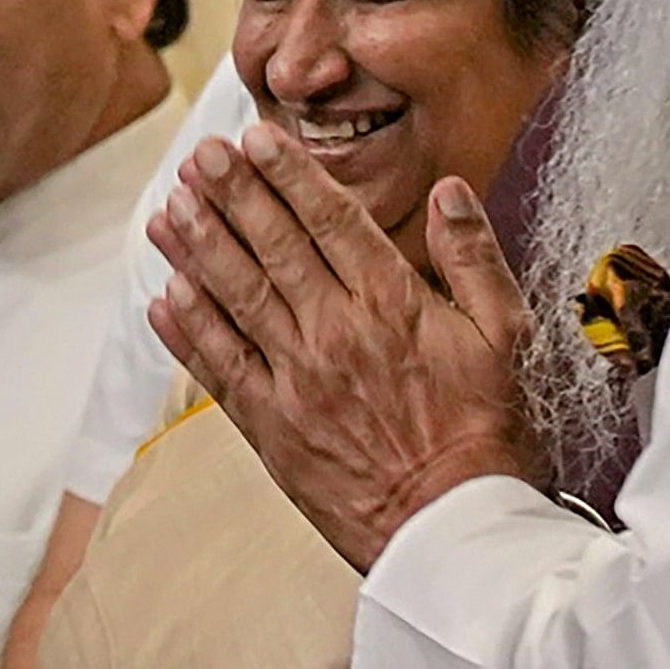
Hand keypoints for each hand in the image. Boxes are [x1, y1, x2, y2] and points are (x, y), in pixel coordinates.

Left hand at [148, 129, 547, 569]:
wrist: (455, 529)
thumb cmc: (487, 434)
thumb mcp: (506, 336)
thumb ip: (475, 258)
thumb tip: (451, 192)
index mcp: (393, 303)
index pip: (329, 220)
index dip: (287, 174)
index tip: (254, 138)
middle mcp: (336, 333)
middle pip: (271, 247)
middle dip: (230, 194)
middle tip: (198, 154)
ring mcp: (297, 380)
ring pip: (235, 298)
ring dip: (196, 249)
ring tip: (168, 209)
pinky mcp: (272, 427)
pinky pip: (219, 368)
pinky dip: (187, 331)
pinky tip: (163, 297)